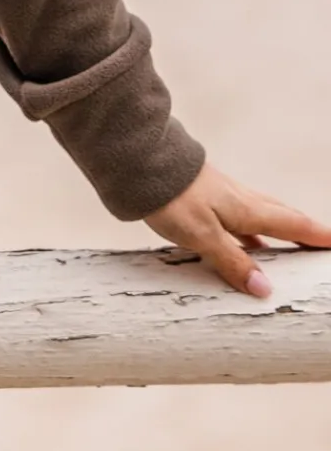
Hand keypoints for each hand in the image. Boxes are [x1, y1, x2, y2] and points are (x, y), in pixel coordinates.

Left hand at [144, 162, 330, 295]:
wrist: (139, 162)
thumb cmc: (172, 197)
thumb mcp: (203, 236)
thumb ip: (233, 261)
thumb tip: (265, 289)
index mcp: (248, 209)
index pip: (294, 224)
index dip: (318, 235)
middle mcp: (241, 200)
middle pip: (283, 217)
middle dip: (306, 231)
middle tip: (322, 244)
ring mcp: (223, 196)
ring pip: (262, 215)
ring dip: (280, 231)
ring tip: (291, 249)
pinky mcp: (205, 196)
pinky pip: (239, 218)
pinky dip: (252, 232)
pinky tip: (244, 242)